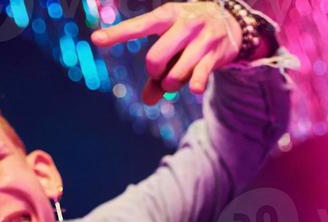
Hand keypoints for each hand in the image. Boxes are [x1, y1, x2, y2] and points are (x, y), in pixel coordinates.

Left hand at [91, 1, 241, 104]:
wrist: (231, 23)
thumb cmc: (189, 34)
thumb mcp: (171, 43)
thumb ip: (157, 71)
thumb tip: (148, 100)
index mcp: (167, 15)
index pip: (139, 26)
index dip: (118, 34)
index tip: (96, 39)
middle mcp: (184, 24)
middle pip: (154, 59)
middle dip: (154, 73)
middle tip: (160, 72)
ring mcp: (201, 39)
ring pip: (175, 75)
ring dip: (171, 83)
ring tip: (178, 76)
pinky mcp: (215, 55)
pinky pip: (198, 79)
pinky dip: (194, 87)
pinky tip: (195, 88)